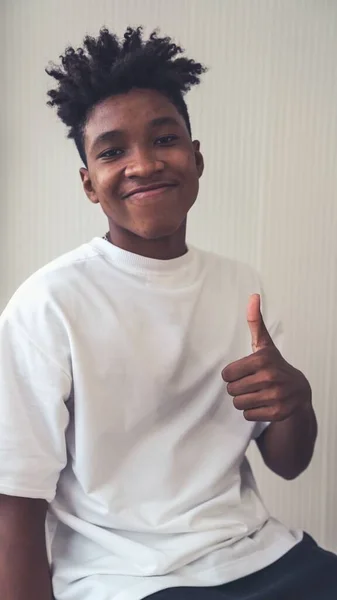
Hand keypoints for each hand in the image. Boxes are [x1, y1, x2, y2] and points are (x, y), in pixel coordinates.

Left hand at [222, 294, 311, 421]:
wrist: (299, 391)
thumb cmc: (274, 366)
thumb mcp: (264, 344)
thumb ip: (255, 321)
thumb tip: (253, 295)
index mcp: (262, 359)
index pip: (227, 374)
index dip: (232, 375)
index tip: (244, 373)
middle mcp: (270, 377)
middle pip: (231, 390)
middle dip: (238, 388)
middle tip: (251, 384)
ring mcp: (275, 396)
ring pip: (238, 404)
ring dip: (244, 401)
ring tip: (257, 393)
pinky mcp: (277, 412)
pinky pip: (248, 415)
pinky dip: (253, 412)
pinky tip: (263, 404)